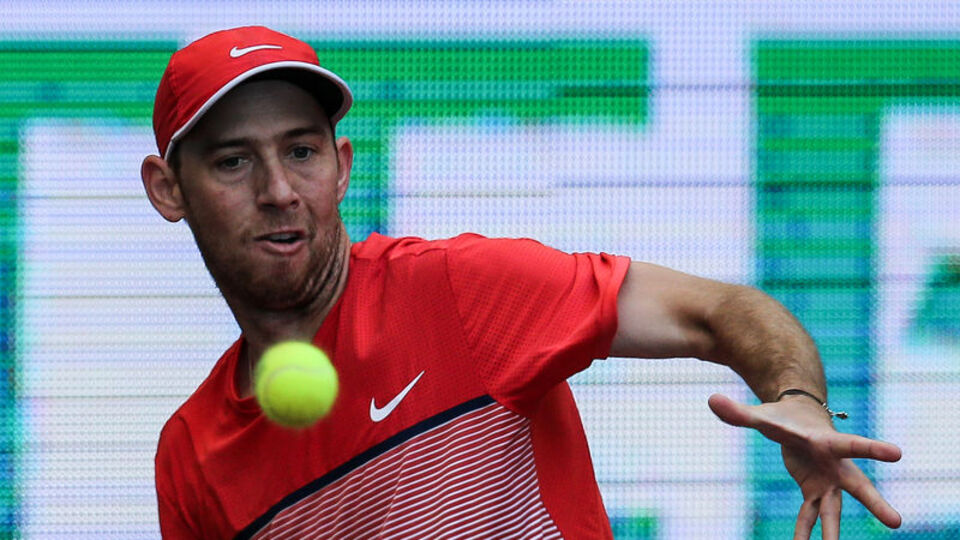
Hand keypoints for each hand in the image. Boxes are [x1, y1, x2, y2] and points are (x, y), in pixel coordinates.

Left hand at [707, 393, 901, 539]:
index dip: (872, 448)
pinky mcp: (815, 491)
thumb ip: (739, 412)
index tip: (897, 453)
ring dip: (834, 532)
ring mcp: (827, 481)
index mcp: (826, 442)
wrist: (797, 420)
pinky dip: (806, 533)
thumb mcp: (762, 416)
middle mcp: (834, 465)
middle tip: (895, 522)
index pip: (851, 444)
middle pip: (857, 485)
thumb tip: (712, 400)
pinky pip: (811, 516)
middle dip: (874, 502)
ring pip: (835, 510)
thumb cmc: (784, 416)